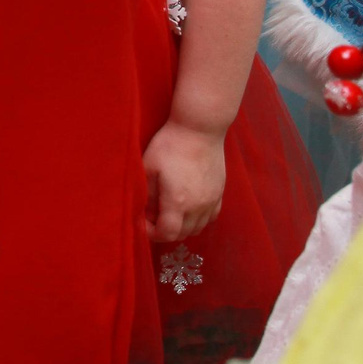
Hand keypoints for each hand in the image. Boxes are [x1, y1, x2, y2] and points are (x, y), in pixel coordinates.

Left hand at [142, 119, 227, 241]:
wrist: (200, 129)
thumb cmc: (170, 145)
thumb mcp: (149, 168)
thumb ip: (146, 195)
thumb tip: (145, 214)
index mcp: (178, 201)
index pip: (167, 233)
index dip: (152, 234)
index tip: (142, 223)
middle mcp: (198, 206)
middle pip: (183, 234)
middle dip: (165, 232)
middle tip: (151, 218)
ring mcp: (212, 201)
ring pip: (198, 228)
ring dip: (182, 227)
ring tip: (168, 213)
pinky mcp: (220, 193)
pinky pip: (211, 217)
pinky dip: (198, 220)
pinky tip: (187, 208)